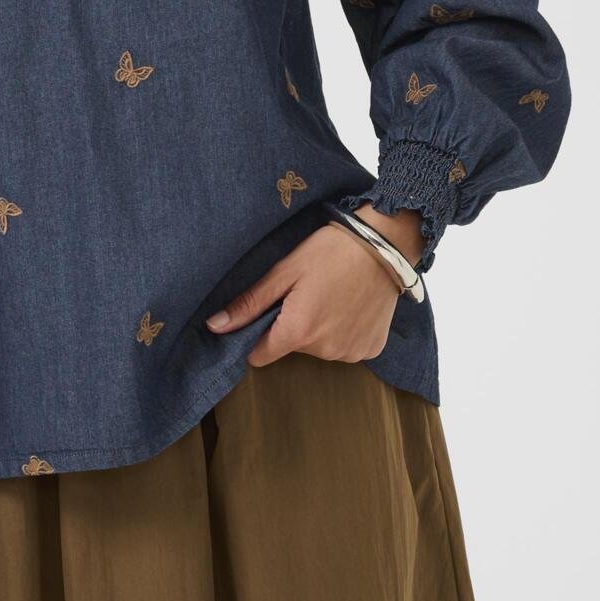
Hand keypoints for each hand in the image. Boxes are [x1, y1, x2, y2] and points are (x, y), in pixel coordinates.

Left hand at [205, 202, 422, 367]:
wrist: (384, 244)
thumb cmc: (330, 251)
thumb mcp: (284, 271)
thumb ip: (249, 303)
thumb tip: (214, 327)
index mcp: (298, 332)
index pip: (259, 356)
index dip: (257, 335)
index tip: (266, 313)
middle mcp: (324, 351)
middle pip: (291, 348)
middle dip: (292, 325)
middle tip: (305, 292)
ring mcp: (351, 353)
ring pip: (318, 348)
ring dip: (319, 328)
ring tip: (329, 295)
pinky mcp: (372, 349)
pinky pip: (345, 347)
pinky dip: (343, 330)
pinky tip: (349, 305)